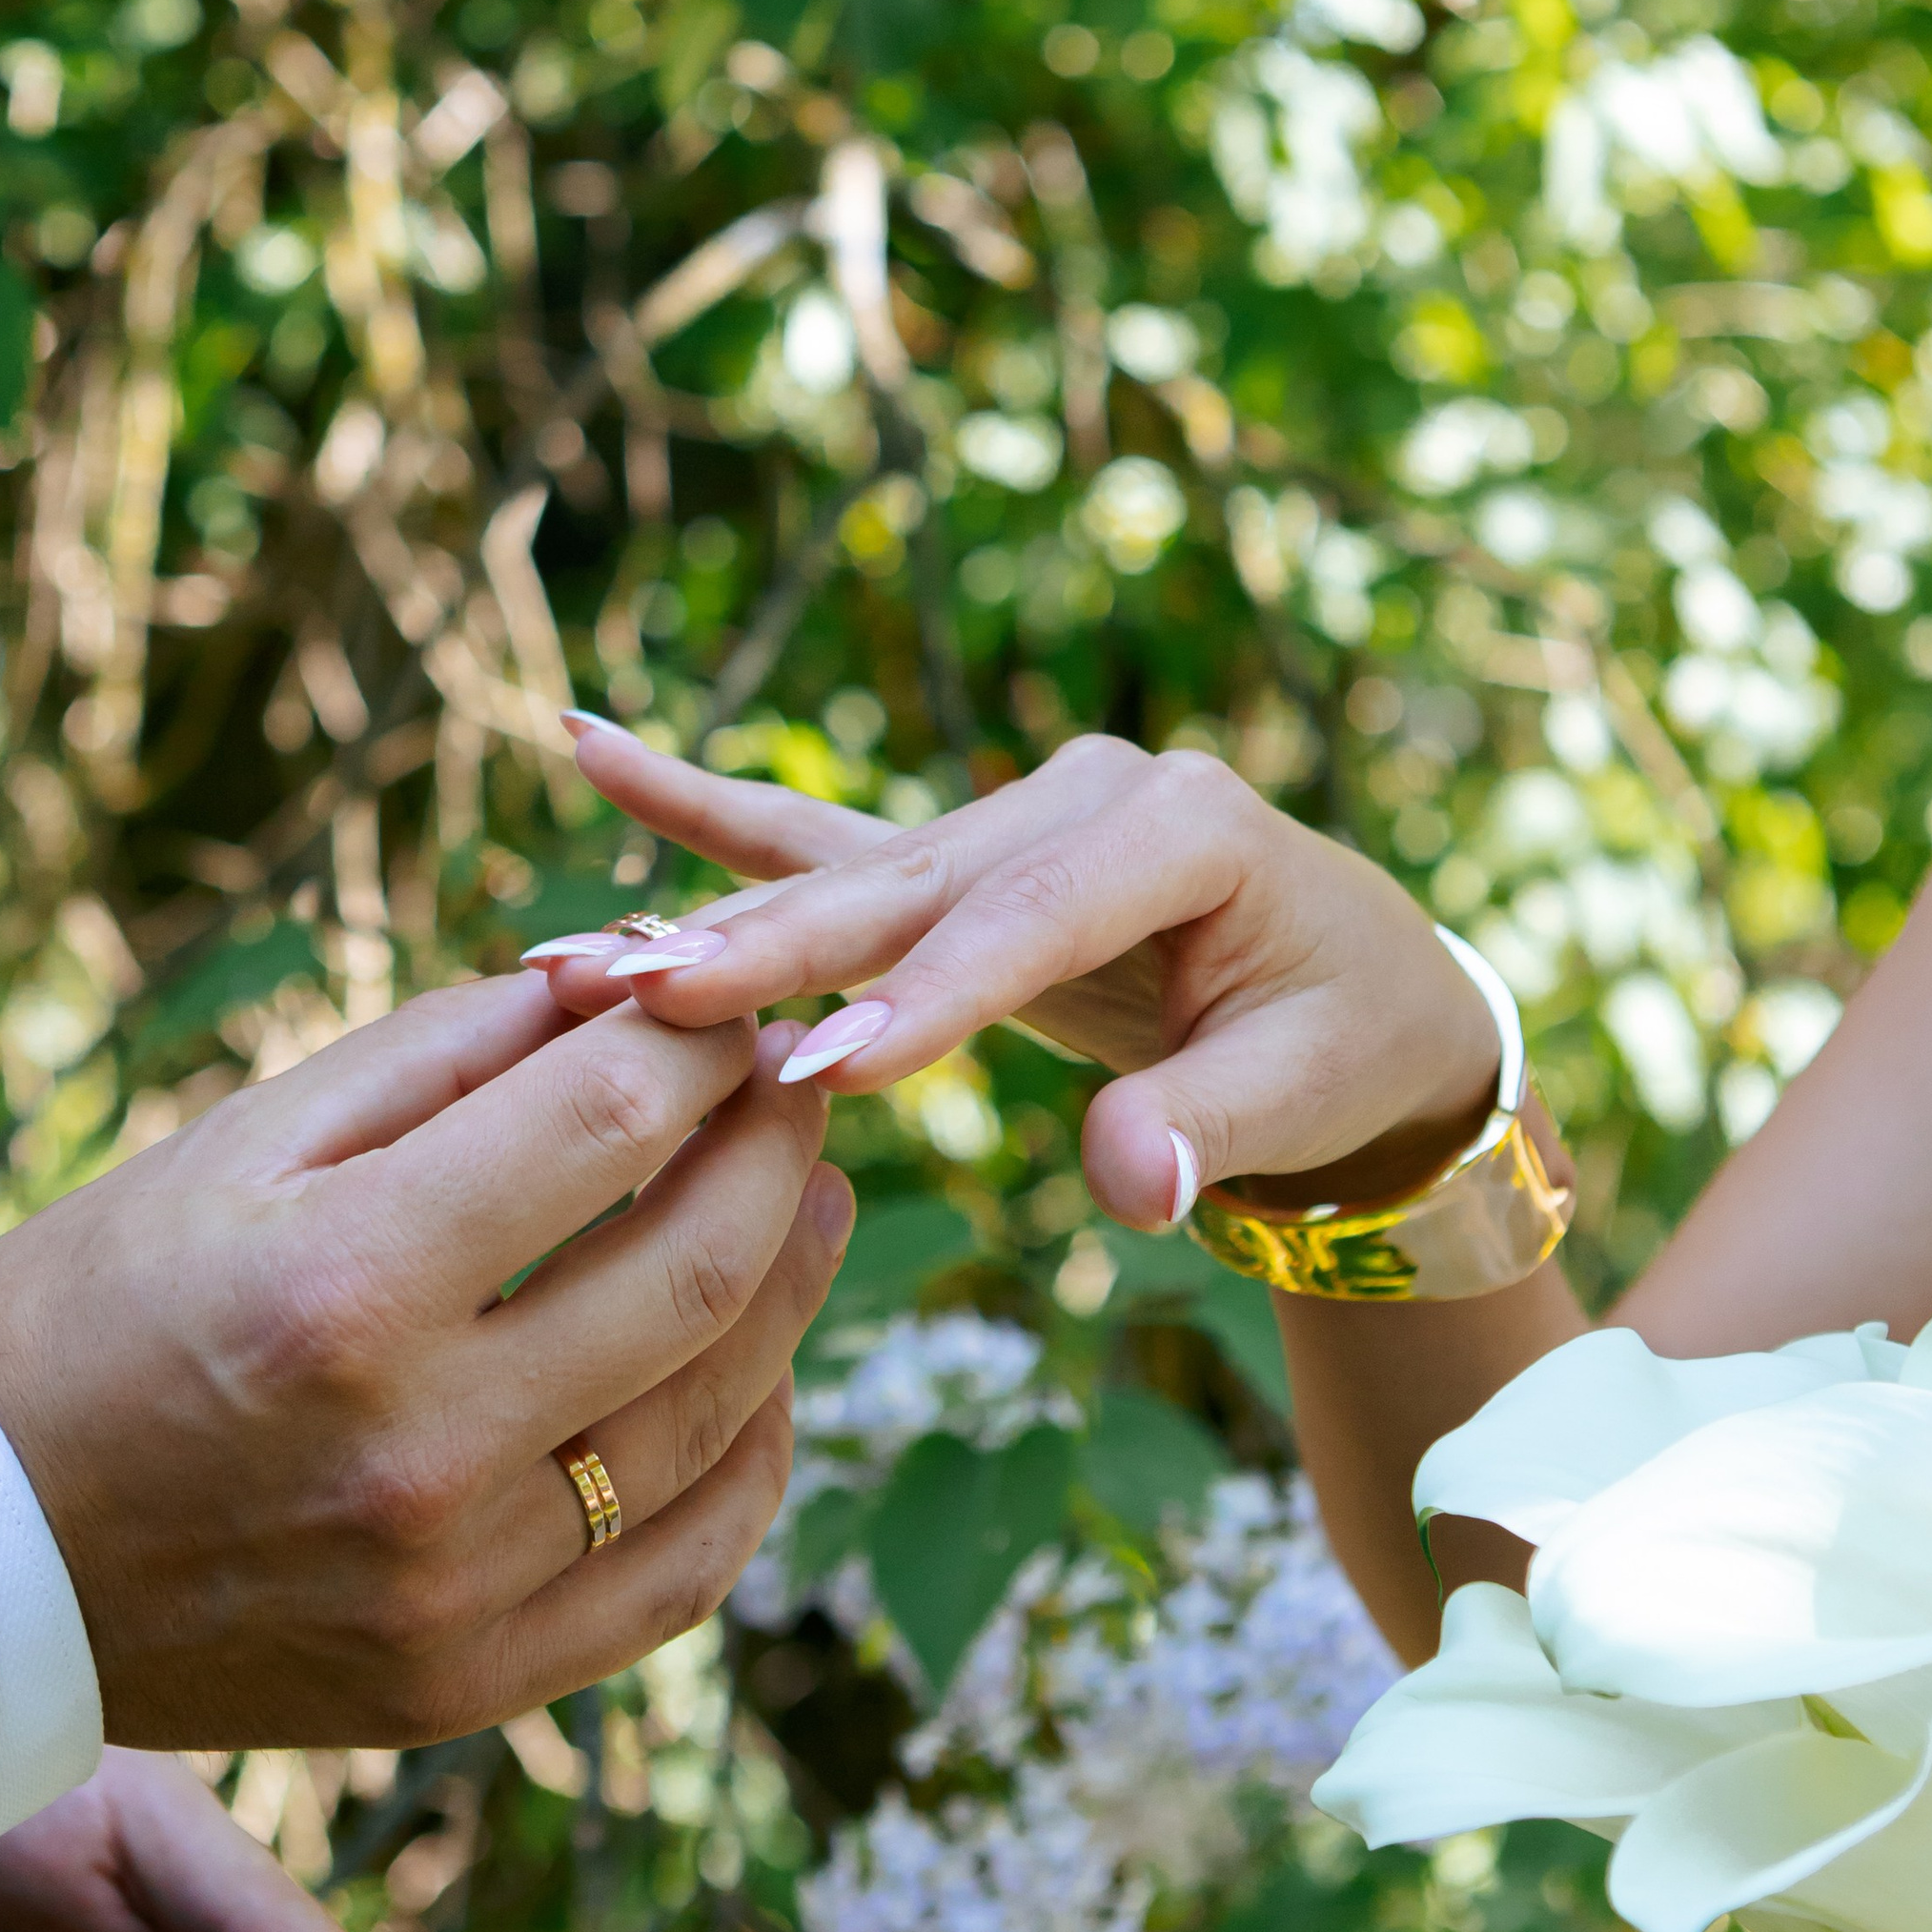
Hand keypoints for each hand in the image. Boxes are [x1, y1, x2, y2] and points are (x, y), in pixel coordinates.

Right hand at [0, 974, 850, 1744]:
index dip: (699, 1039)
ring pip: (718, 1420)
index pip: (610, 1123)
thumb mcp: (236, 1145)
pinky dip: (750, 1465)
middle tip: (802, 1081)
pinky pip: (679, 1572)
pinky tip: (758, 1383)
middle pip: (699, 1268)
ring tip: (810, 1204)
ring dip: (791, 1291)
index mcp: (347, 1285)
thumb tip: (626, 982)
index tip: (726, 996)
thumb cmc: (87, 1312)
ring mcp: (456, 1588)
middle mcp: (420, 1449)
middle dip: (776, 1148)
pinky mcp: (467, 1685)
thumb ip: (442, 1054)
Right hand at [530, 720, 1497, 1236]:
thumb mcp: (1313, 1092)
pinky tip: (590, 745)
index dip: (923, 999)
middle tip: (628, 995)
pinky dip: (708, 813)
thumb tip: (1127, 1186)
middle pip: (909, 884)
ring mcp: (1015, 812)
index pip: (1030, 924)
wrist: (1365, 994)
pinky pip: (826, 842)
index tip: (812, 1072)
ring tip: (567, 959)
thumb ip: (1215, 1127)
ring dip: (708, 924)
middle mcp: (1084, 793)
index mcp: (1186, 825)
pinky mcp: (966, 858)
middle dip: (764, 946)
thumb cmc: (1348, 1044)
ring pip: (847, 877)